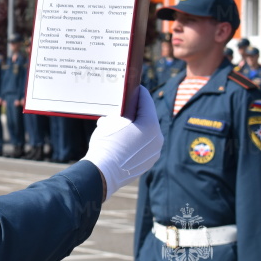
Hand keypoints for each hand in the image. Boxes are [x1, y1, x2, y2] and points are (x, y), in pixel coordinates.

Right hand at [83, 86, 162, 200]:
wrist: (102, 172)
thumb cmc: (105, 144)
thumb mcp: (109, 122)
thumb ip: (118, 115)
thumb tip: (116, 117)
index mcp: (150, 124)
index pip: (145, 100)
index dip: (137, 92)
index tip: (132, 88)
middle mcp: (157, 138)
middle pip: (147, 117)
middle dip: (135, 112)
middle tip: (123, 108)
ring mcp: (154, 152)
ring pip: (146, 133)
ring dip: (135, 128)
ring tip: (120, 127)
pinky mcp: (149, 162)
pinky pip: (144, 146)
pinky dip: (135, 142)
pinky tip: (121, 142)